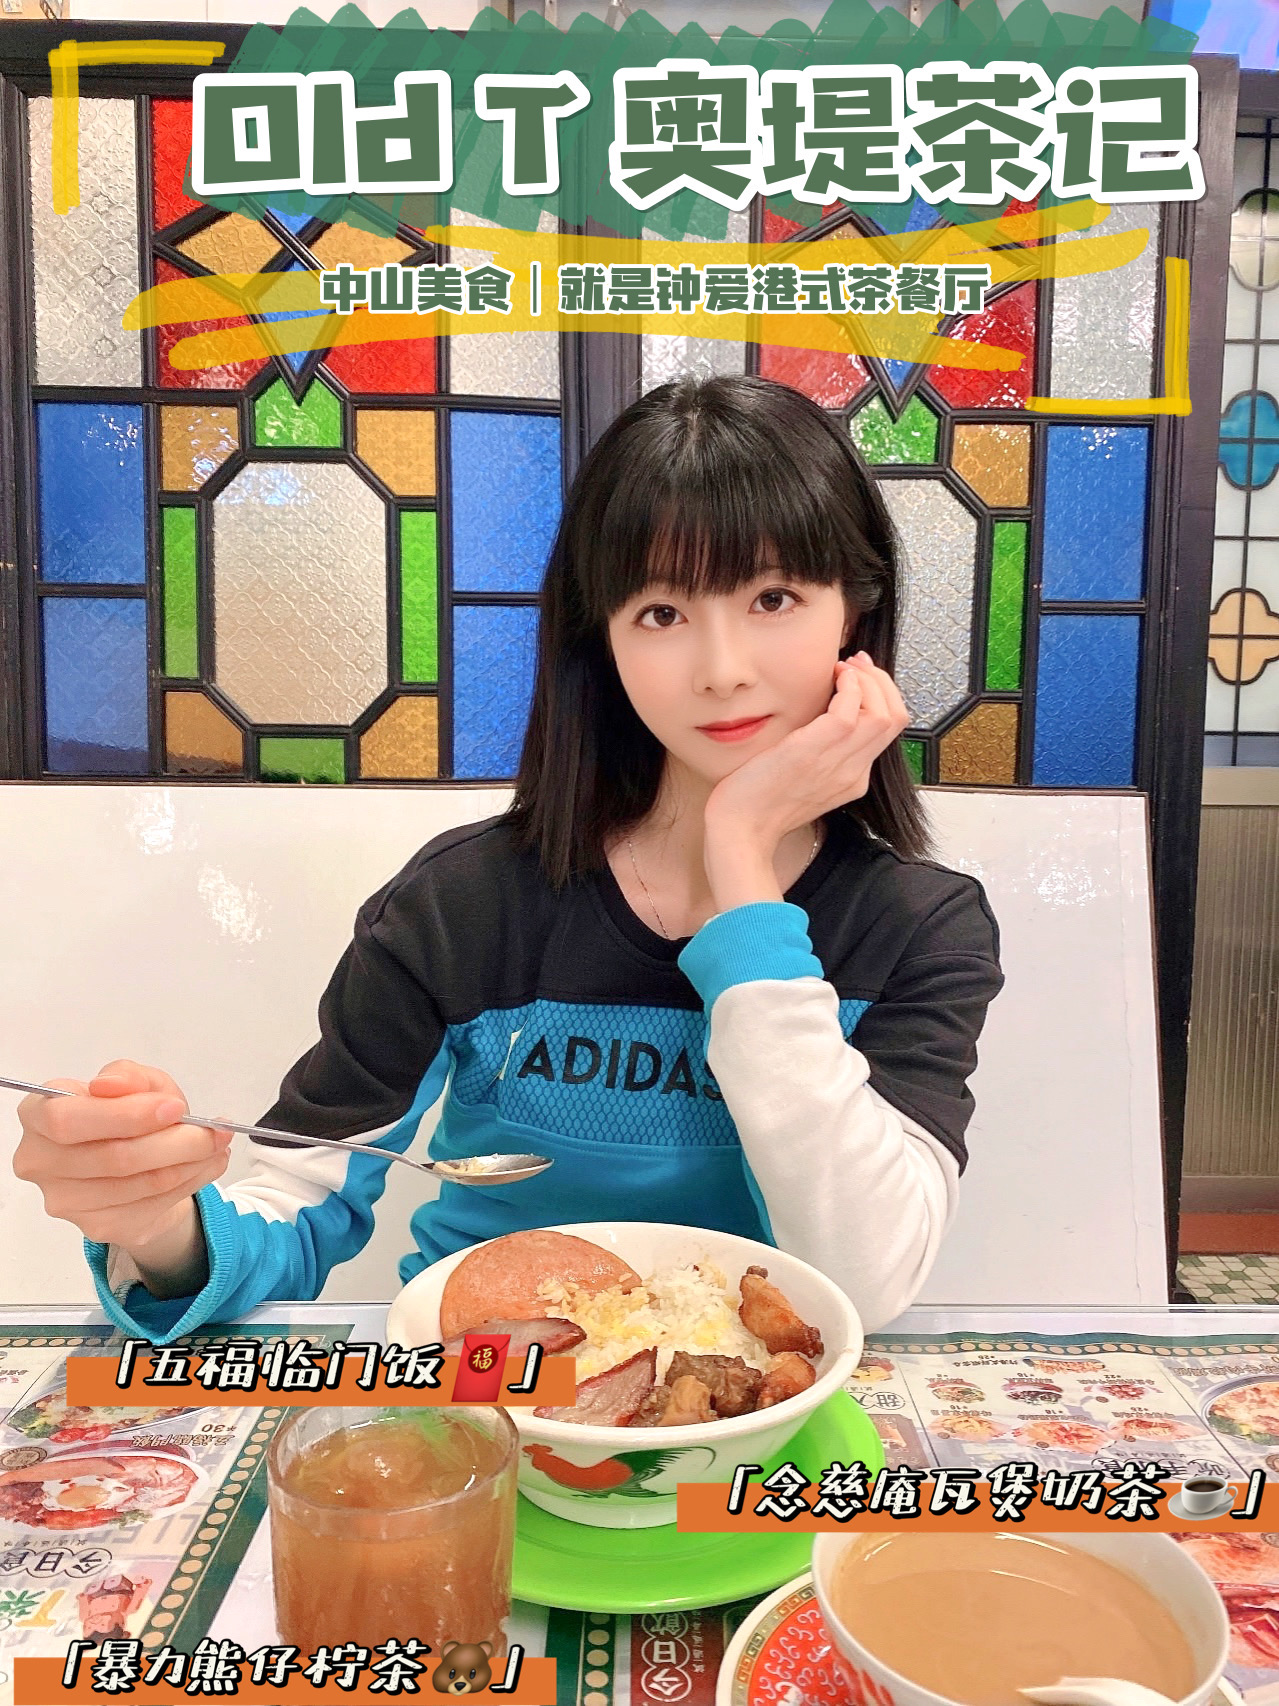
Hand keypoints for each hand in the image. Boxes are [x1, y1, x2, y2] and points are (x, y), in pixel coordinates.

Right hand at [12, 1059, 230, 1251]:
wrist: (137, 1163)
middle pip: (113, 1157)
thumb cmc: (129, 1114)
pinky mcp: (97, 1227)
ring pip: (141, 1183)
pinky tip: (207, 1164)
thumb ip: (128, 1076)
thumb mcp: (136, 1082)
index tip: (173, 1108)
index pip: (67, 1119)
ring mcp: (67, 1201)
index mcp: (38, 1114)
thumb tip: (113, 1085)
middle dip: (175, 1142)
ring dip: (192, 1162)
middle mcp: (41, 1162)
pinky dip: (192, 1181)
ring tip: (217, 1144)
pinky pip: (154, 1205)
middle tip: (213, 1130)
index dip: (125, 1115)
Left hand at [704, 652, 909, 864]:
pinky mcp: (811, 752)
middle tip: (855, 665)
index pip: (889, 730)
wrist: (740, 831)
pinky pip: (849, 712)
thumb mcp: (802, 778)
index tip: (858, 677)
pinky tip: (833, 678)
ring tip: (843, 668)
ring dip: (867, 679)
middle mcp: (853, 773)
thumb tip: (824, 715)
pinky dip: (849, 687)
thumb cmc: (759, 803)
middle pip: (895, 718)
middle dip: (881, 681)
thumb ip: (821, 753)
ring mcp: (837, 764)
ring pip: (882, 713)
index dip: (881, 696)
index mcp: (853, 779)